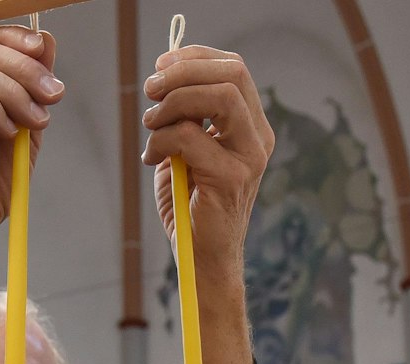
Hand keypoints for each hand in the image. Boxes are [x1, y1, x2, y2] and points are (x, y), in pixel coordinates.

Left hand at [141, 44, 273, 363]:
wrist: (201, 260)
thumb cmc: (190, 204)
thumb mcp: (186, 148)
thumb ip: (184, 114)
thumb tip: (164, 76)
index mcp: (251, 126)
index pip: (234, 68)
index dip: (194, 57)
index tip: (160, 67)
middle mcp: (258, 138)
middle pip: (231, 73)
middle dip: (181, 72)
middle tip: (150, 90)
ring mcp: (250, 158)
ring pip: (220, 96)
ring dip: (173, 101)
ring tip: (150, 123)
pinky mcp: (231, 179)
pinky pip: (190, 136)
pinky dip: (161, 140)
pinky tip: (152, 158)